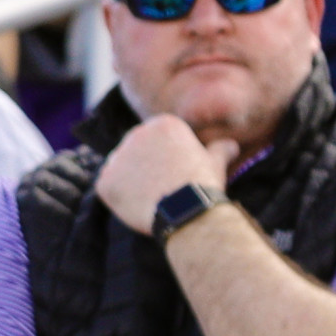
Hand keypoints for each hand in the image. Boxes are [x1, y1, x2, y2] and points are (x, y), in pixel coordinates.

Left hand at [93, 114, 241, 237]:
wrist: (187, 211)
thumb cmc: (204, 185)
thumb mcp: (216, 164)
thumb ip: (219, 150)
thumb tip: (231, 144)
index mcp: (163, 124)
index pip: (159, 138)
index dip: (170, 157)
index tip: (180, 172)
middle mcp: (135, 134)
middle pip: (138, 150)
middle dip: (148, 166)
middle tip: (167, 188)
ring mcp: (116, 157)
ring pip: (123, 169)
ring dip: (134, 181)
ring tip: (155, 199)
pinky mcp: (104, 181)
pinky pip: (109, 188)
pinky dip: (121, 197)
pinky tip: (140, 207)